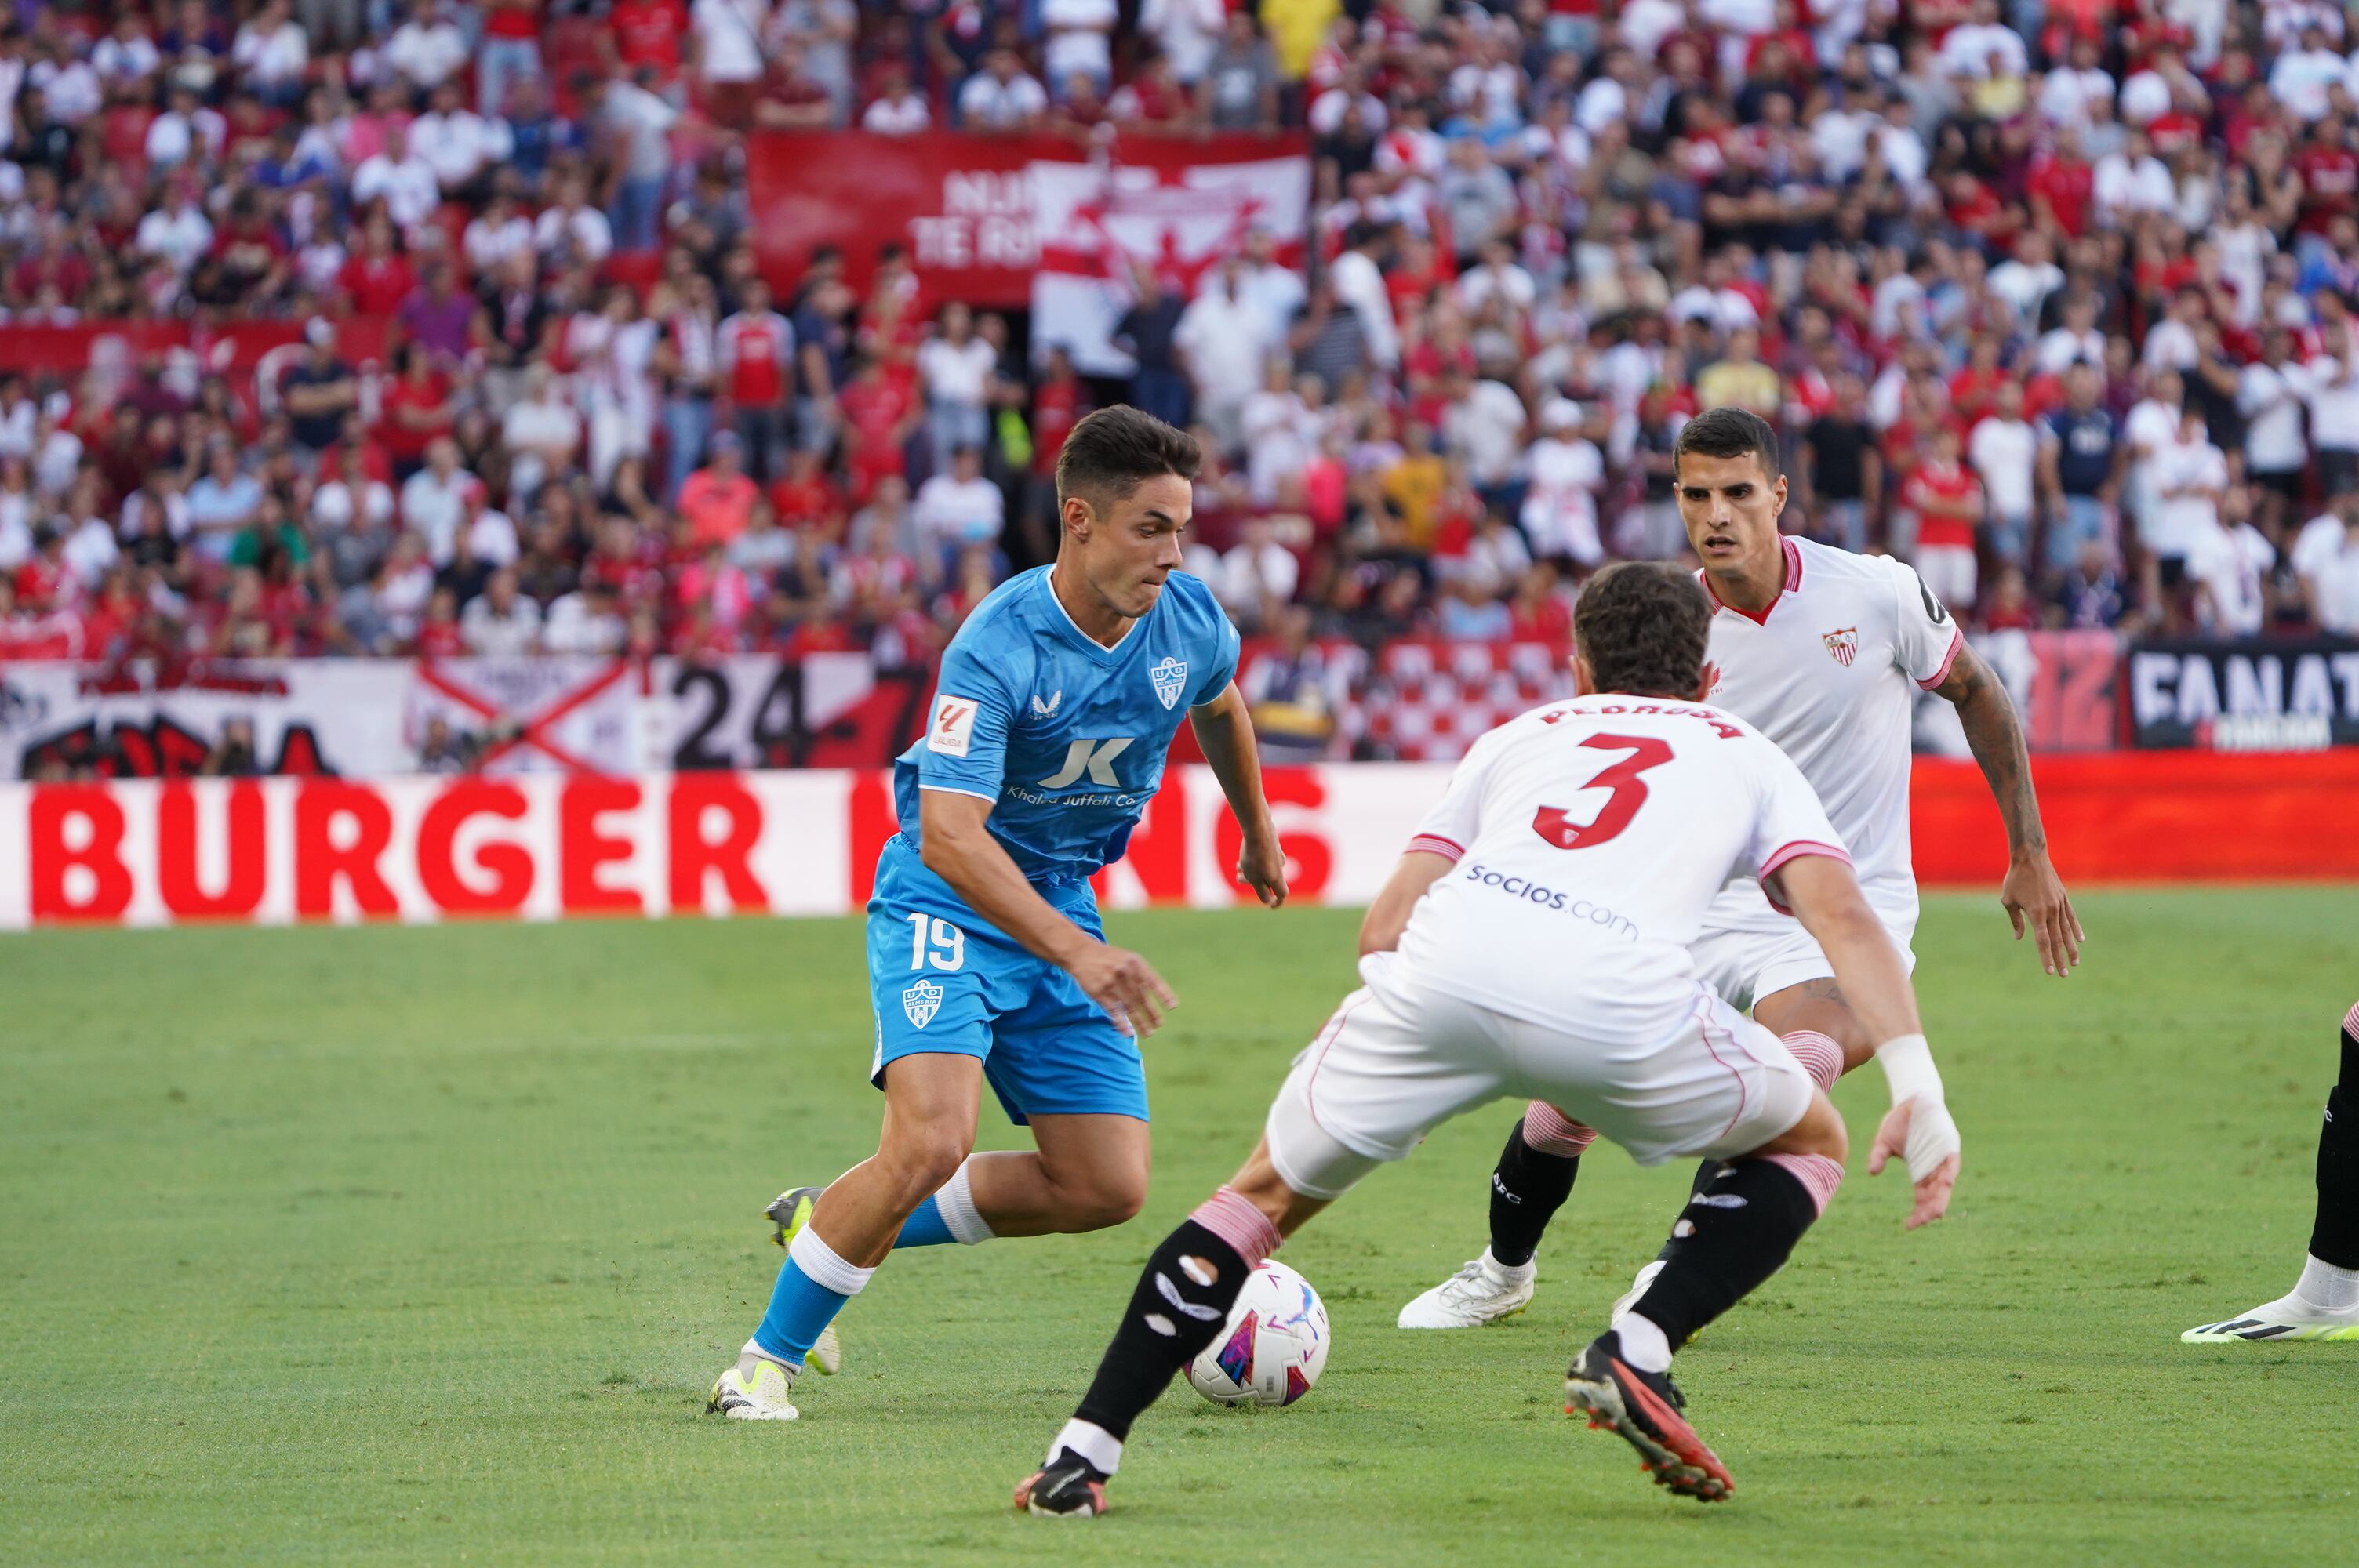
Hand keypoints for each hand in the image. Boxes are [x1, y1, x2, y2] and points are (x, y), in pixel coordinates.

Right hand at [1066, 942, 1177, 1038]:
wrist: (1081, 952)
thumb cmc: (1109, 958)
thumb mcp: (1128, 958)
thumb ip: (1142, 974)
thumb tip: (1160, 995)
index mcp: (1134, 962)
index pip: (1152, 980)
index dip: (1163, 994)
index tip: (1172, 1006)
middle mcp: (1124, 972)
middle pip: (1141, 997)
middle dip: (1151, 1012)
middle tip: (1159, 1024)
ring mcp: (1111, 982)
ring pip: (1129, 1007)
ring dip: (1140, 1022)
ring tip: (1149, 1032)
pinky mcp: (1099, 992)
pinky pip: (1113, 1011)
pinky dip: (1121, 1023)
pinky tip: (1128, 1033)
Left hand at [1236, 829, 1288, 908]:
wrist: (1257, 828)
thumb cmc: (1254, 856)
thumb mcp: (1254, 878)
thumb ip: (1261, 891)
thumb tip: (1269, 901)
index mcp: (1277, 877)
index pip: (1282, 894)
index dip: (1277, 902)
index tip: (1271, 906)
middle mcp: (1280, 866)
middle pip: (1269, 881)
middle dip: (1254, 883)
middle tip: (1239, 878)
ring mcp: (1277, 854)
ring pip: (1264, 867)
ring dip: (1251, 870)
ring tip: (1237, 866)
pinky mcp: (1272, 844)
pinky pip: (1263, 857)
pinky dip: (1253, 860)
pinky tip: (1243, 854)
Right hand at [1869, 1097, 1959, 1229]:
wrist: (1911, 1098)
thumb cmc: (1899, 1122)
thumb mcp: (1883, 1141)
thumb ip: (1878, 1156)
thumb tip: (1871, 1172)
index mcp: (1921, 1172)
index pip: (1923, 1198)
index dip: (1918, 1213)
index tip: (1909, 1226)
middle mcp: (1935, 1168)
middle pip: (1936, 1195)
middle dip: (1930, 1210)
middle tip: (1922, 1221)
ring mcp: (1944, 1157)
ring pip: (1945, 1183)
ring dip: (1941, 1196)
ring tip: (1936, 1212)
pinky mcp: (1949, 1144)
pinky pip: (1953, 1162)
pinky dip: (1949, 1173)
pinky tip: (1946, 1183)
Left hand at [2001, 849, 2082, 975]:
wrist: (2030, 857)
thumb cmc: (2015, 879)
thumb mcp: (2008, 900)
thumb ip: (2015, 920)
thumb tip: (2020, 937)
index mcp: (2036, 913)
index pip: (2043, 941)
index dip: (2045, 957)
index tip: (2049, 971)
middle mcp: (2051, 911)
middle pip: (2057, 940)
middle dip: (2060, 958)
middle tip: (2064, 974)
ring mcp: (2059, 904)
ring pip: (2067, 931)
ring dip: (2072, 948)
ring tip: (2075, 963)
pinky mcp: (2064, 898)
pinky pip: (2072, 917)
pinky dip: (2076, 929)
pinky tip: (2081, 940)